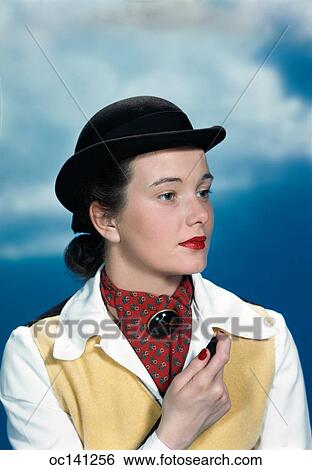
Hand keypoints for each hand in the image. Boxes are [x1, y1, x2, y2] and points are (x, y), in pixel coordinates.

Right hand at [156, 331, 231, 448]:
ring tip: (197, 386)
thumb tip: (206, 351)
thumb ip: (194, 366)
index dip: (224, 342)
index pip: (222, 356)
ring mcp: (224, 398)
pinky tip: (203, 394)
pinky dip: (214, 385)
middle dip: (211, 360)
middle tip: (198, 366)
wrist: (179, 433)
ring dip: (211, 374)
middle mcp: (218, 391)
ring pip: (220, 376)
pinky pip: (222, 386)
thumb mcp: (178, 383)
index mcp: (204, 383)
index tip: (221, 335)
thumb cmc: (174, 408)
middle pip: (220, 365)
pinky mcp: (226, 404)